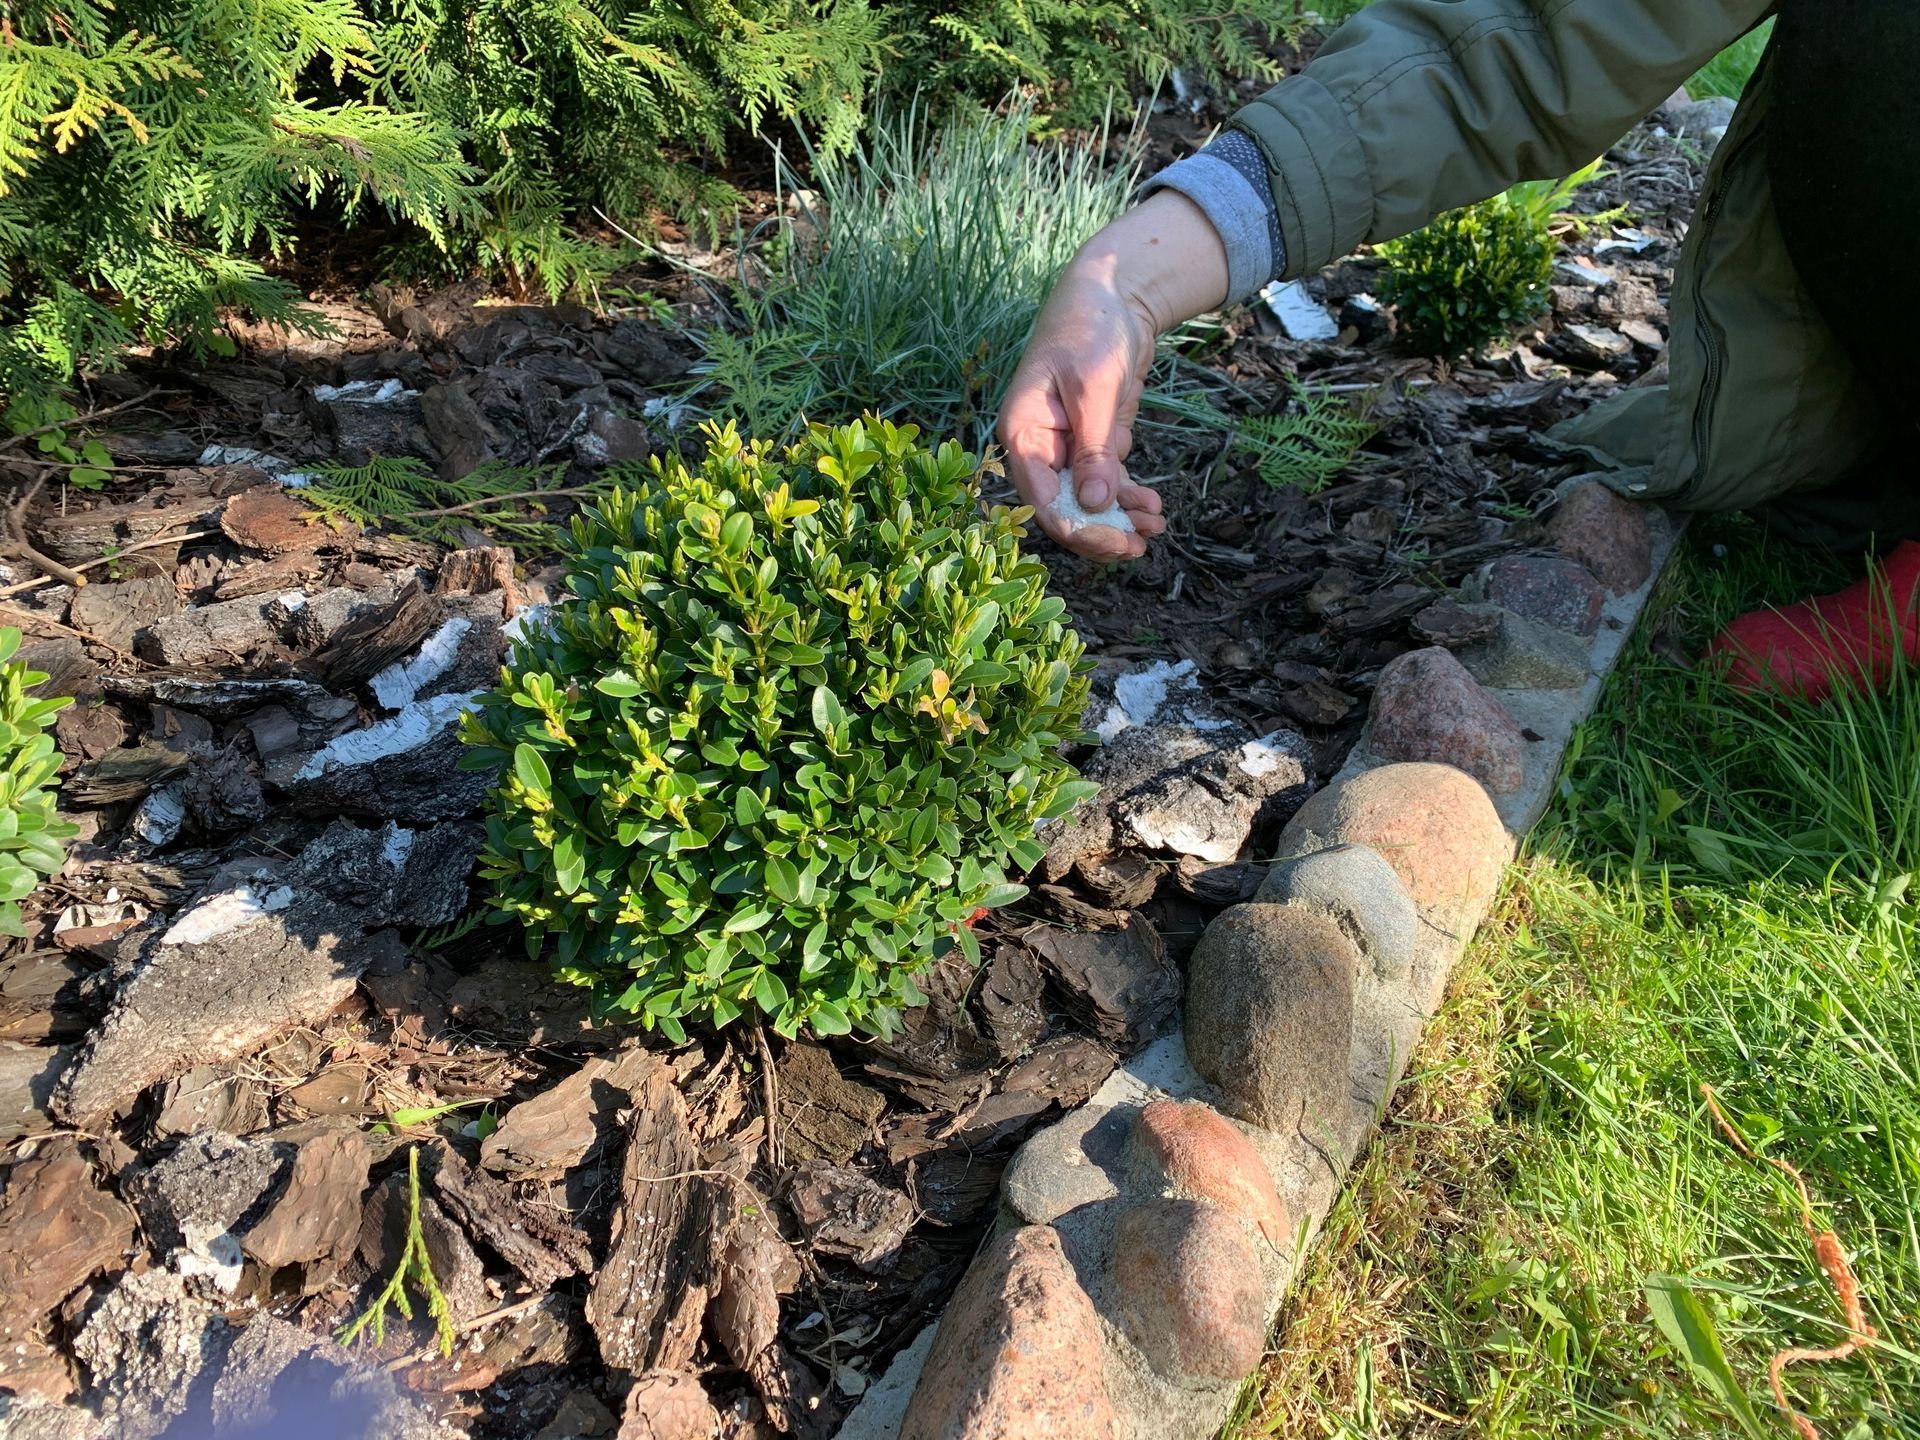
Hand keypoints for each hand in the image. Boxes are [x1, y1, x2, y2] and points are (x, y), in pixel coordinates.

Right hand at [998, 190, 1229, 560]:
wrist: (1112, 294)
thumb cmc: (1091, 327)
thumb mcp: (1095, 386)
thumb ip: (1094, 447)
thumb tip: (1096, 503)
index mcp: (1022, 432)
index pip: (1042, 500)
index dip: (1078, 528)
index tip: (1117, 541)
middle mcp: (1038, 448)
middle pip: (1064, 510)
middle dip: (1102, 532)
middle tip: (1141, 546)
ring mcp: (1066, 449)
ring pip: (1088, 503)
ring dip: (1121, 521)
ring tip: (1157, 527)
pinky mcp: (1093, 445)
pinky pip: (1106, 484)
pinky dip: (1129, 499)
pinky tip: (1154, 508)